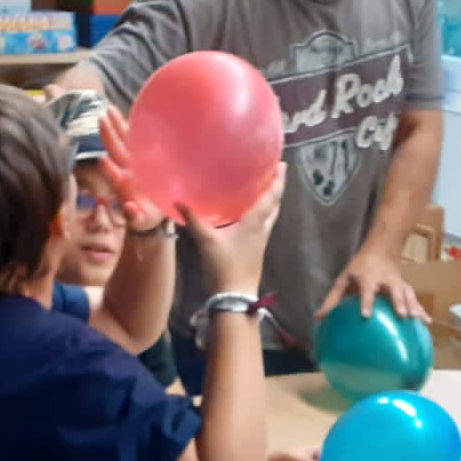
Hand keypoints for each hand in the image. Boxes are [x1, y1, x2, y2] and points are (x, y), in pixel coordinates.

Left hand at [98, 106, 164, 231]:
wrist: (155, 209)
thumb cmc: (146, 216)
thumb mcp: (141, 220)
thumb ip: (134, 217)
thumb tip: (128, 210)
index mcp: (122, 185)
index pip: (113, 176)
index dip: (108, 169)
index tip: (102, 159)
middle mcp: (125, 170)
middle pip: (115, 150)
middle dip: (108, 135)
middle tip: (101, 119)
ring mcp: (133, 161)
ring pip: (124, 140)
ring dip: (116, 125)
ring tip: (108, 110)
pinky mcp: (144, 155)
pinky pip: (138, 139)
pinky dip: (134, 126)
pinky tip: (131, 113)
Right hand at [181, 162, 286, 294]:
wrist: (235, 296)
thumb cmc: (224, 267)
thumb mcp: (206, 241)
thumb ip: (194, 220)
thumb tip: (178, 202)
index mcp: (254, 223)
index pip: (271, 197)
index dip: (278, 180)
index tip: (282, 164)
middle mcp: (262, 229)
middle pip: (275, 204)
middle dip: (277, 187)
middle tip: (277, 170)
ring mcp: (261, 240)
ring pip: (271, 215)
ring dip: (272, 200)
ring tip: (267, 186)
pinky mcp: (257, 248)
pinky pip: (264, 224)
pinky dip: (264, 212)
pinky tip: (253, 212)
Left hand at [316, 248, 423, 320]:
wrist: (381, 249)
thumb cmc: (359, 268)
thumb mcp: (344, 280)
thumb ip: (332, 299)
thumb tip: (318, 318)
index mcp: (368, 278)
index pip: (367, 291)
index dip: (366, 302)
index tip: (366, 315)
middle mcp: (386, 280)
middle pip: (394, 291)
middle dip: (398, 303)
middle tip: (402, 316)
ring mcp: (398, 283)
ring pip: (408, 294)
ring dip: (414, 307)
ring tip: (417, 320)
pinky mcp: (405, 287)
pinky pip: (415, 299)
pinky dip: (422, 310)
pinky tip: (426, 322)